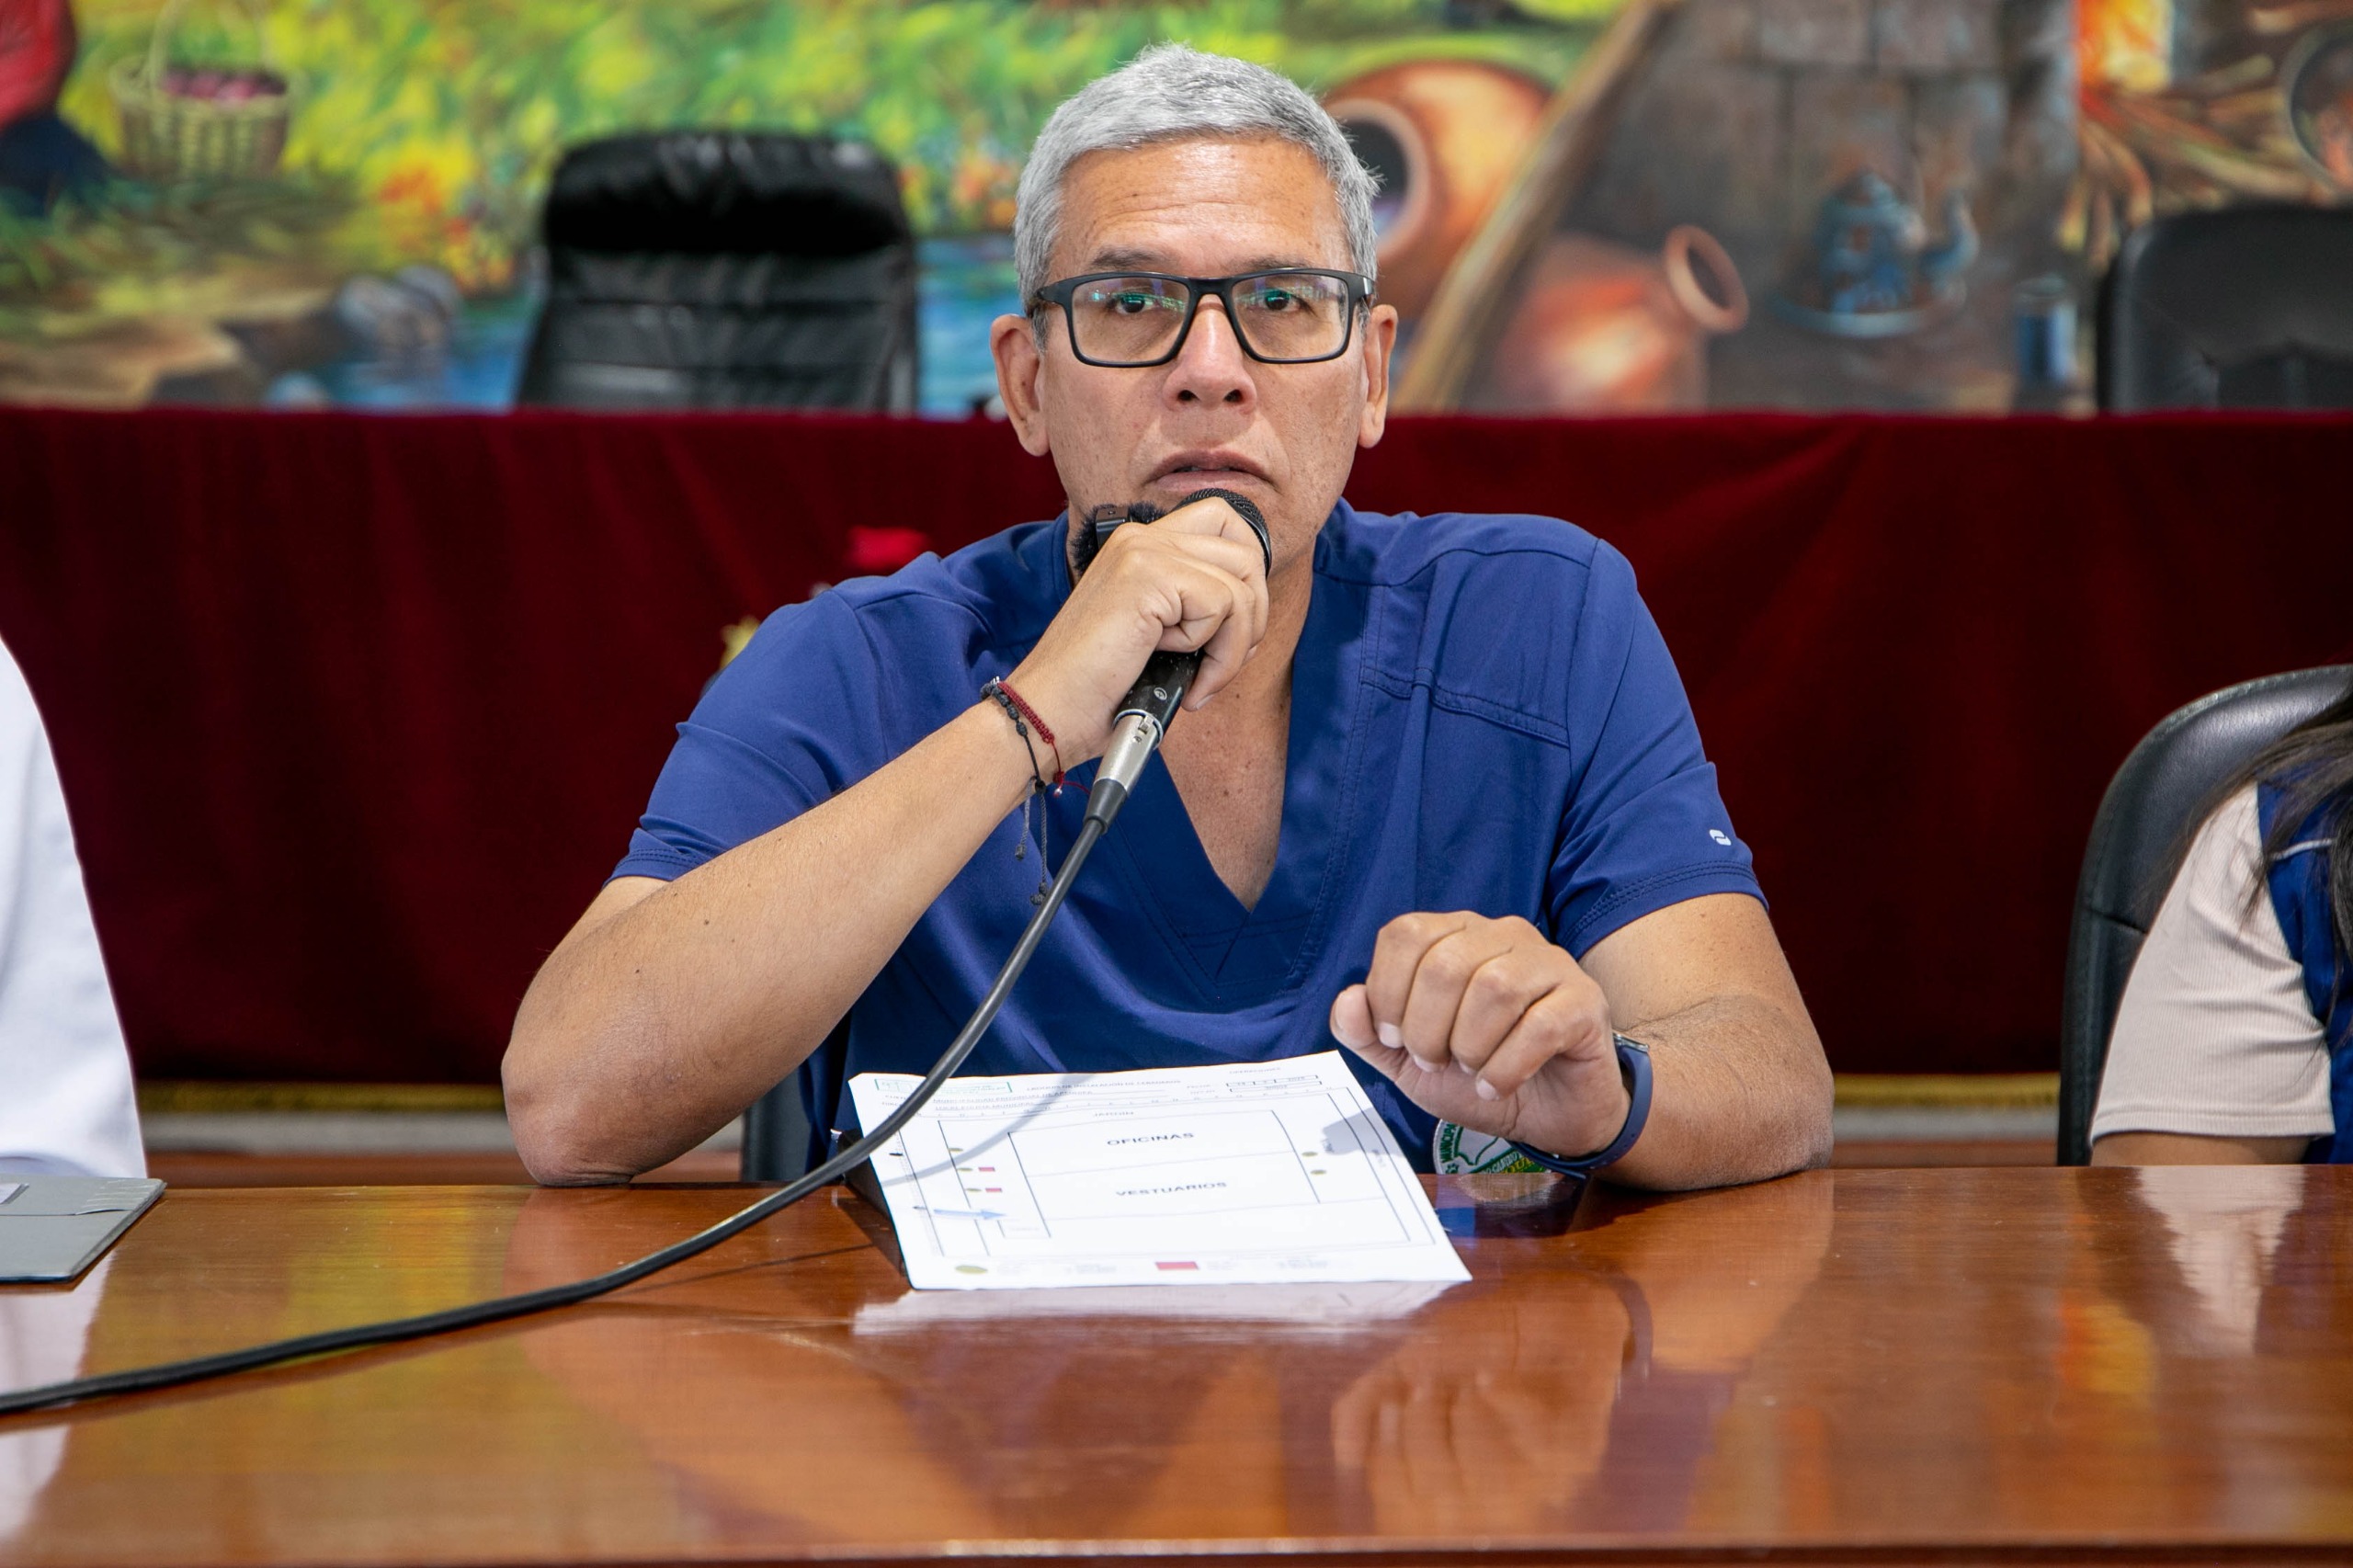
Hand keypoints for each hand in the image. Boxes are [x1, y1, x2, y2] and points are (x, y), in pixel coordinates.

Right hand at [1005, 494, 1268, 763]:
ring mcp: (1143, 551)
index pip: (1224, 522)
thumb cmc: (1096, 690)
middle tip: (1224, 661)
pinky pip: (1224, 606)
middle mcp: (1141, 538)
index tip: (1230, 631)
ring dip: (1236, 645)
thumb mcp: (1154, 634)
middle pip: (1244, 546)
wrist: (1046, 713)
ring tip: (1201, 680)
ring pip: (1242, 582)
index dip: (1246, 574)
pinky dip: (1218, 656)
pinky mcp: (1148, 576)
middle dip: (1253, 613)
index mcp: (1140, 546)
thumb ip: (1192, 606)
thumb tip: (1252, 611)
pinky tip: (1184, 679)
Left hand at [1329, 912, 1633, 1162]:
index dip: (1387, 992)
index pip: (1405, 934)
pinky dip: (1505, 1068)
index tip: (1395, 1040)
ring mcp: (1548, 963)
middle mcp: (1503, 935)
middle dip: (1426, 1030)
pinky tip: (1497, 1085)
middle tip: (1436, 1062)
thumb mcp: (1407, 1062)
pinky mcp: (1584, 1001)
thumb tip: (1347, 1000)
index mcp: (1456, 936)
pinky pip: (1539, 1025)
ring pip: (1493, 988)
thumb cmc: (1478, 1074)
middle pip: (1444, 965)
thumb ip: (1368, 1034)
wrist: (1547, 1115)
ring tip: (1471, 1071)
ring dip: (1469, 1048)